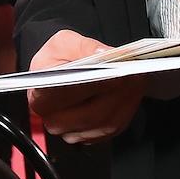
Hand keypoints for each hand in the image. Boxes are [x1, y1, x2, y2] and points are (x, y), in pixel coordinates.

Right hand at [28, 29, 144, 143]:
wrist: (56, 72)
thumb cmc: (56, 59)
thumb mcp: (63, 42)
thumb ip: (82, 47)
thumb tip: (102, 54)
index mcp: (40, 95)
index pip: (67, 94)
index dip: (93, 84)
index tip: (114, 73)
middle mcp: (54, 119)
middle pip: (90, 114)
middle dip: (116, 93)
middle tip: (135, 74)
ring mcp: (72, 132)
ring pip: (105, 123)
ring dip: (126, 102)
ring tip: (139, 80)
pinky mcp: (90, 136)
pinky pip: (113, 128)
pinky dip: (127, 110)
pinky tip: (134, 93)